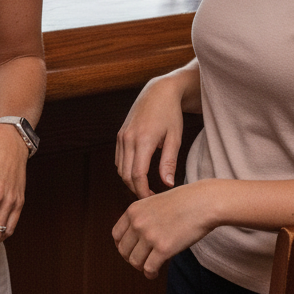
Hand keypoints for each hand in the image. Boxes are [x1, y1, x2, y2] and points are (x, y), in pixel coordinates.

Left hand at [112, 183, 214, 278]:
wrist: (201, 203)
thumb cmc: (182, 203)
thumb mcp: (153, 203)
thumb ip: (142, 217)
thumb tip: (136, 237)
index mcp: (133, 210)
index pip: (116, 235)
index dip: (123, 246)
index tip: (132, 251)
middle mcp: (137, 222)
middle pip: (123, 250)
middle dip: (131, 258)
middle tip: (141, 261)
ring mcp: (149, 235)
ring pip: (134, 261)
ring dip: (141, 267)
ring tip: (149, 268)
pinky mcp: (163, 248)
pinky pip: (148, 268)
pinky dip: (150, 274)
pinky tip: (155, 272)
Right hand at [116, 75, 185, 198]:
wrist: (159, 92)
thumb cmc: (170, 114)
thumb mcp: (175, 138)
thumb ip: (169, 162)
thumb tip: (167, 184)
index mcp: (143, 140)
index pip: (137, 175)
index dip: (143, 192)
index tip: (154, 201)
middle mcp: (128, 138)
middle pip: (125, 175)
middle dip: (136, 190)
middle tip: (151, 199)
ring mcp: (121, 136)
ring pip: (120, 168)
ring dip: (130, 180)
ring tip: (146, 187)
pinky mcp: (120, 134)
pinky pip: (119, 158)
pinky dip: (126, 169)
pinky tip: (139, 172)